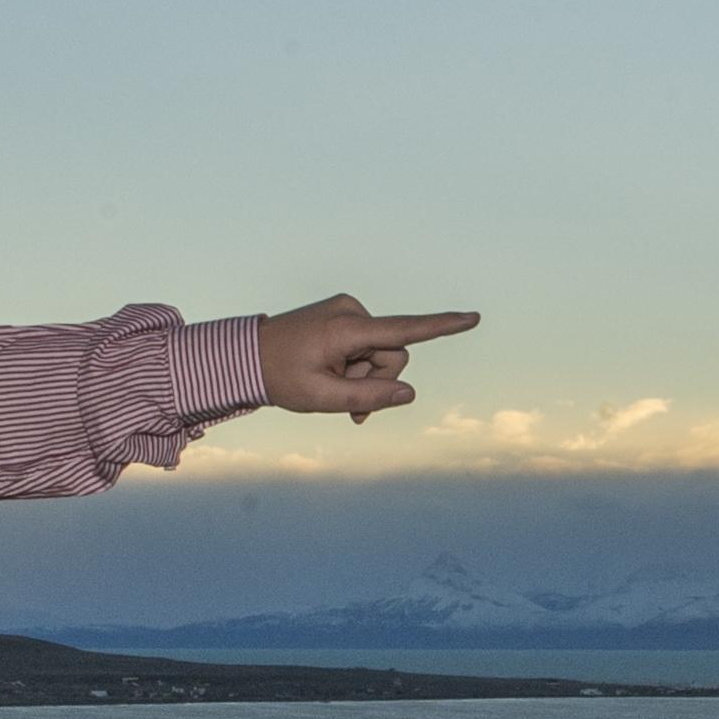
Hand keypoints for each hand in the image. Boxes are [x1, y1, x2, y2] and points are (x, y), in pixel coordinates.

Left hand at [258, 295, 477, 423]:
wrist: (245, 357)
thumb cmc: (280, 378)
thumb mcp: (323, 398)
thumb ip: (369, 397)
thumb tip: (410, 394)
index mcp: (347, 328)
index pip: (404, 329)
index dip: (442, 326)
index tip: (473, 317)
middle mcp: (352, 312)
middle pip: (394, 355)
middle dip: (378, 381)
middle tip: (348, 407)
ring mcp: (348, 312)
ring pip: (382, 354)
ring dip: (365, 377)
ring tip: (333, 389)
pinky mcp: (345, 317)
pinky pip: (368, 346)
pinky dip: (357, 367)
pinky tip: (333, 377)